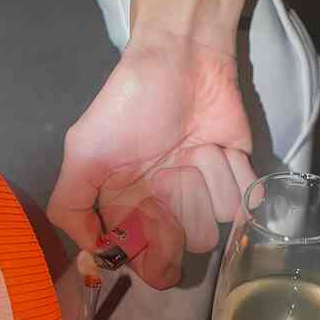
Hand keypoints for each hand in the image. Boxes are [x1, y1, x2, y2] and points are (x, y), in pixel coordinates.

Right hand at [47, 30, 254, 288]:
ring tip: (193, 148)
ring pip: (220, 222)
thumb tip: (93, 254)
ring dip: (207, 181)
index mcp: (130, 211)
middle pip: (189, 245)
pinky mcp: (239, 178)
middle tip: (170, 168)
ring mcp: (207, 195)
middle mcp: (170, 211)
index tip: (152, 218)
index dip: (155, 253)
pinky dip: (234, 172)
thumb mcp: (84, 151)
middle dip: (182, 205)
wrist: (181, 56)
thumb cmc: (129, 104)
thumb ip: (71, 205)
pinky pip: (247, 200)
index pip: (149, 264)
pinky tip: (217, 147)